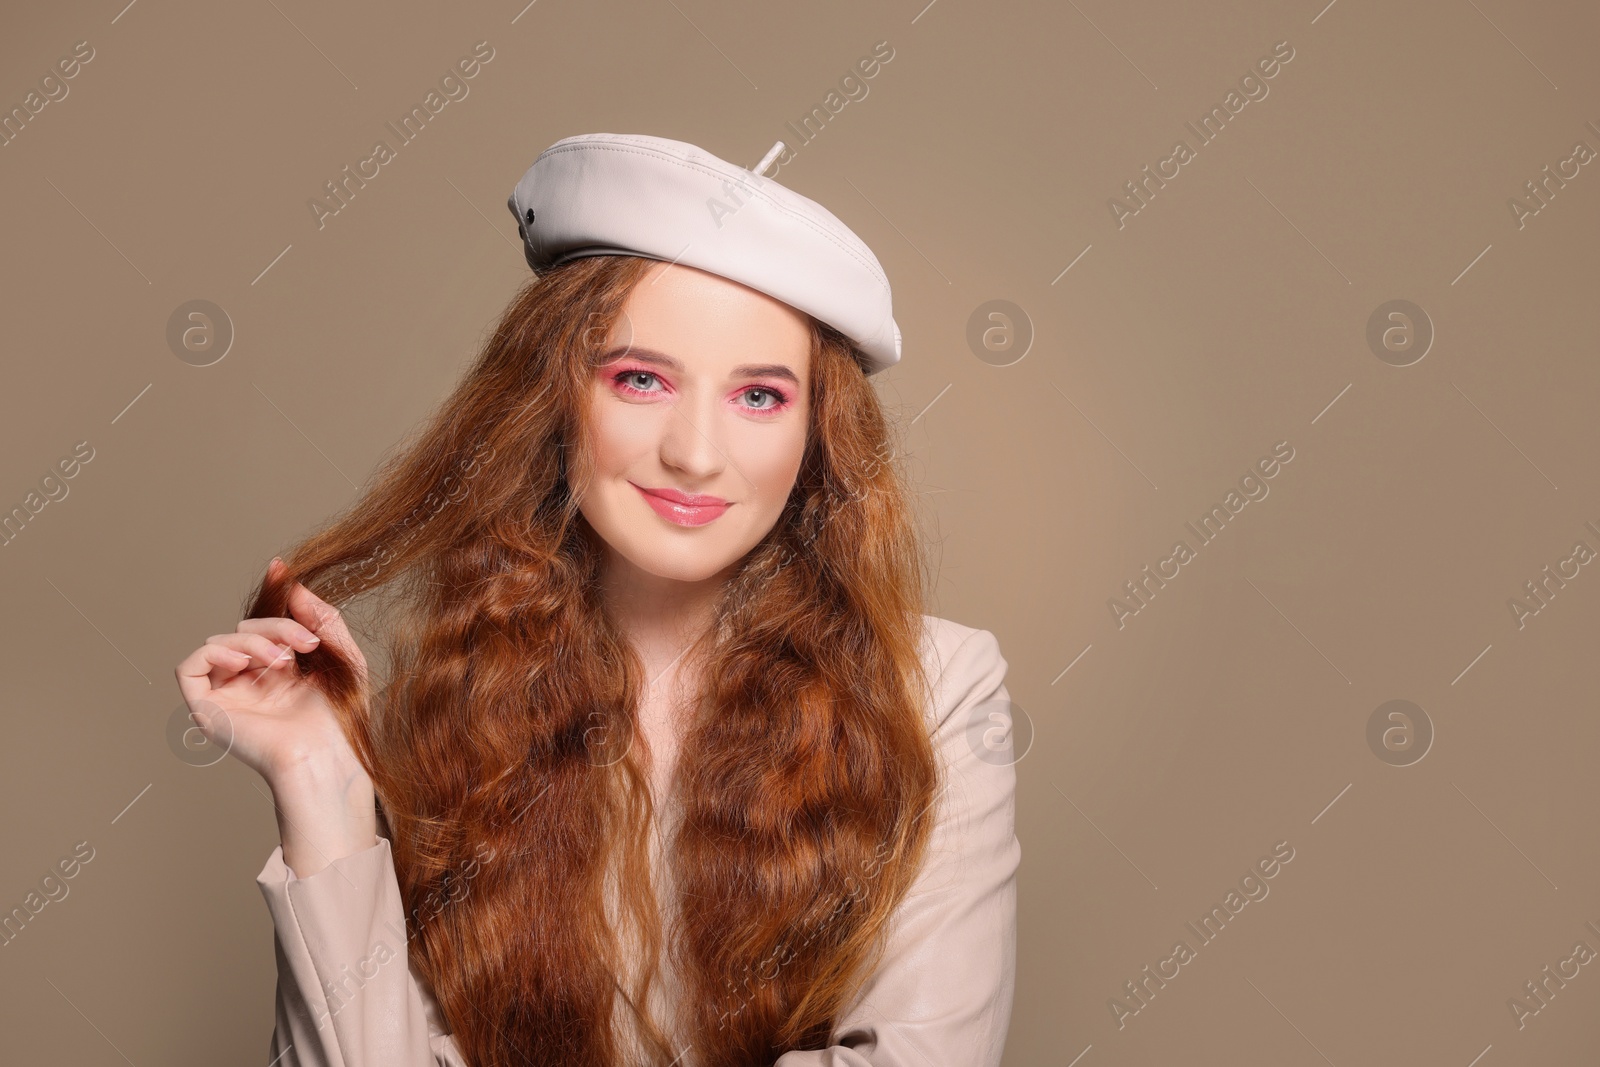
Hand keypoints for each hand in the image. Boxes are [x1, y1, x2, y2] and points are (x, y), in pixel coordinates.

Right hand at [174, 557, 368, 789]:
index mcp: (280, 669)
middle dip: (276, 626)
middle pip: (245, 628)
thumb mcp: (341, 656)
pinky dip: (214, 654)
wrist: (328, 755)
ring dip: (254, 640)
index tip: (280, 568)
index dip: (270, 594)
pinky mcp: (208, 710)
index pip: (265, 622)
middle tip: (306, 645)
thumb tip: (294, 585)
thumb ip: (322, 618)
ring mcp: (228, 694)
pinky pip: (189, 667)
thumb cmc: (339, 718)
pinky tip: (246, 663)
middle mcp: (251, 680)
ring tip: (284, 661)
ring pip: (221, 642)